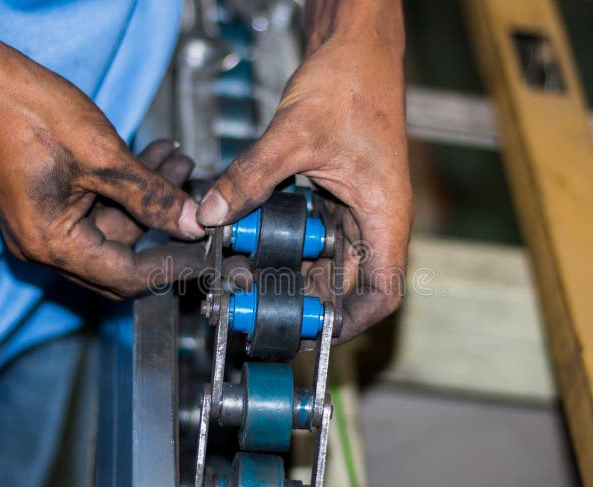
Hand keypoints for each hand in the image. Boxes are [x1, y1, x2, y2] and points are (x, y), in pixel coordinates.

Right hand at [0, 4, 206, 298]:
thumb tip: (192, 224)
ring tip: (181, 163)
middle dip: (165, 230)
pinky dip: (129, 189)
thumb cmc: (27, 112)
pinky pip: (100, 208)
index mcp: (52, 244)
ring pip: (115, 227)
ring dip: (150, 199)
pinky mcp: (50, 204)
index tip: (208, 255)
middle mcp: (45, 244)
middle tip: (201, 207)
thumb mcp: (104, 157)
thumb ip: (151, 197)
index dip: (172, 266)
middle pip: (122, 259)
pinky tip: (157, 159)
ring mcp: (45, 225)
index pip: (126, 275)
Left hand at [196, 1, 411, 341]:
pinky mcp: (341, 194)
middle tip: (261, 306)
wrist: (358, 47)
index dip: (352, 323)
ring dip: (295, 272)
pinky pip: (319, 233)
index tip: (314, 333)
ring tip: (252, 279)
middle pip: (349, 283)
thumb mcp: (292, 136)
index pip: (383, 293)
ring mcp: (359, 208)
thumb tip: (208, 214)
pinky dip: (291, 243)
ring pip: (330, 260)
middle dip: (307, 299)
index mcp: (384, 215)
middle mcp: (376, 219)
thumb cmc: (352, 83)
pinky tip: (258, 243)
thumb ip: (248, 179)